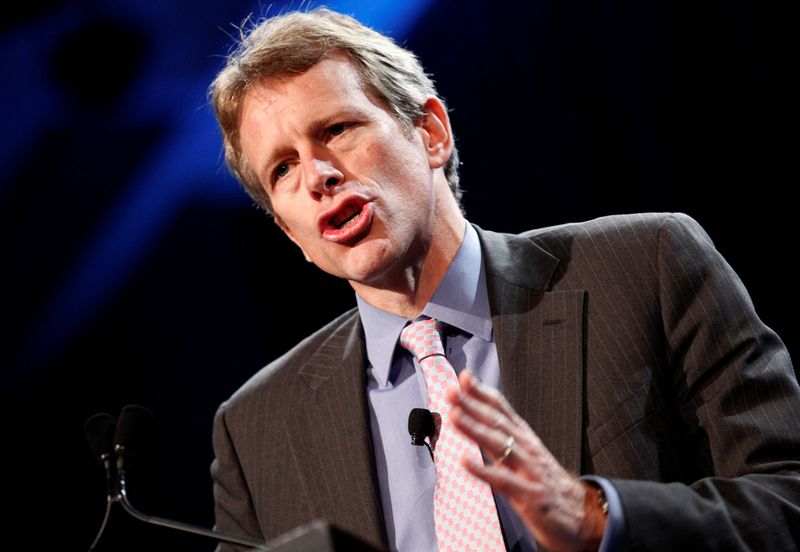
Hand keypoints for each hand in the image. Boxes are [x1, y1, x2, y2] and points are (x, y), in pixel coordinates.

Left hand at [446, 369, 606, 551]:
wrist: (584, 515)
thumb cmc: (547, 482)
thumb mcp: (526, 454)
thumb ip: (502, 436)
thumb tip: (476, 417)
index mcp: (524, 438)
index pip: (502, 409)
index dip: (482, 392)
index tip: (463, 377)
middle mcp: (526, 448)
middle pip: (496, 422)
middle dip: (472, 404)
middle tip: (451, 390)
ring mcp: (528, 470)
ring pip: (498, 445)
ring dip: (475, 429)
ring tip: (454, 415)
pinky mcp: (529, 495)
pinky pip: (503, 480)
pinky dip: (483, 470)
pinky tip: (465, 461)